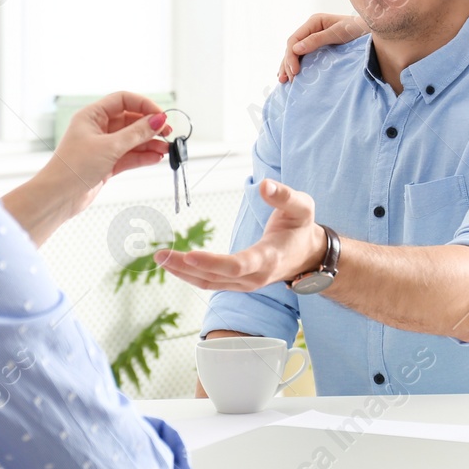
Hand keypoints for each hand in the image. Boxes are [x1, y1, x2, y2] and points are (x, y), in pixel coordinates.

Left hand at [48, 91, 172, 215]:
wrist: (59, 197)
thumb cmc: (74, 168)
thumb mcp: (110, 147)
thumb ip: (137, 133)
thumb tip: (158, 120)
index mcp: (92, 116)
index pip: (123, 100)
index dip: (144, 105)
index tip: (160, 116)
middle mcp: (98, 128)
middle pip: (131, 120)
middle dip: (150, 127)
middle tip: (167, 133)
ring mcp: (103, 146)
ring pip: (132, 139)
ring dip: (150, 143)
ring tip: (166, 149)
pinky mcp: (107, 163)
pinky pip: (130, 155)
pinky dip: (143, 156)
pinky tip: (156, 158)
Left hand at [155, 179, 326, 289]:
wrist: (308, 255)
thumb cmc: (302, 228)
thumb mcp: (302, 207)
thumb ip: (285, 196)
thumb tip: (265, 184)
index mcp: (269, 258)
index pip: (238, 265)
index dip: (213, 262)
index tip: (190, 255)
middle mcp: (255, 277)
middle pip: (215, 277)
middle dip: (186, 267)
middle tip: (160, 254)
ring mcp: (245, 283)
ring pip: (209, 282)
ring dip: (182, 272)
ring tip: (160, 257)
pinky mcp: (237, 283)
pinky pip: (210, 282)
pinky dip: (190, 274)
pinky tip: (173, 263)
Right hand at [278, 13, 367, 81]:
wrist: (372, 31)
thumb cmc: (357, 29)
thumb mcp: (338, 33)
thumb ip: (317, 39)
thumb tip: (295, 49)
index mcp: (314, 22)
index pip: (294, 39)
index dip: (291, 56)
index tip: (295, 71)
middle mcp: (311, 29)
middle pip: (292, 47)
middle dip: (287, 63)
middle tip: (288, 80)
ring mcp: (314, 38)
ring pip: (295, 53)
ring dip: (288, 65)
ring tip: (283, 80)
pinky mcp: (320, 48)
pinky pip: (304, 56)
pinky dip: (296, 65)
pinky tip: (292, 74)